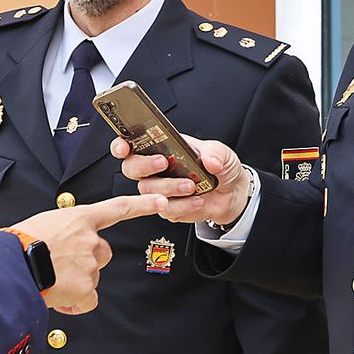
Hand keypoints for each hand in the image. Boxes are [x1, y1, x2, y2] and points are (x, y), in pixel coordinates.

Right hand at [11, 194, 165, 313]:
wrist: (10, 265)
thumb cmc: (16, 244)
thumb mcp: (41, 224)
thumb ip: (62, 231)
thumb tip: (62, 245)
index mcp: (78, 218)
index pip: (118, 208)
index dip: (142, 204)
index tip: (161, 201)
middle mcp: (89, 239)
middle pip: (103, 253)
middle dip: (87, 261)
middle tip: (60, 265)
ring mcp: (89, 263)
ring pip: (91, 277)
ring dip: (75, 282)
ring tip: (49, 278)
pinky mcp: (85, 287)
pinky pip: (87, 300)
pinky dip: (75, 303)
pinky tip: (57, 296)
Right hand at [113, 135, 250, 226]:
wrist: (232, 194)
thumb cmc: (220, 167)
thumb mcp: (221, 153)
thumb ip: (214, 153)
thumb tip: (209, 161)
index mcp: (162, 148)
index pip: (133, 143)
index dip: (121, 145)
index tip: (124, 147)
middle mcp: (156, 169)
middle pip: (130, 168)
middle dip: (144, 165)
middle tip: (163, 163)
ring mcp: (159, 190)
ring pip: (148, 191)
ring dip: (169, 188)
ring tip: (192, 186)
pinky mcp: (168, 209)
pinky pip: (166, 210)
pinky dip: (184, 205)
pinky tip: (198, 200)